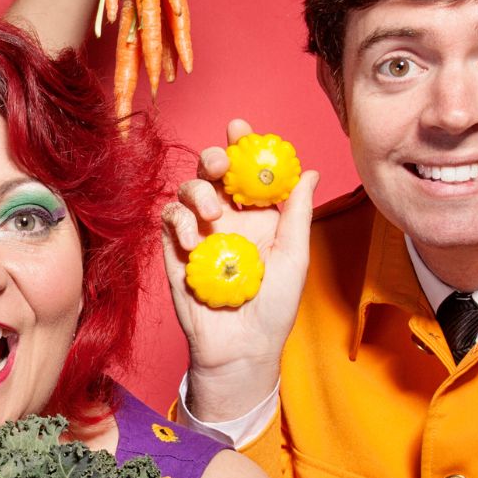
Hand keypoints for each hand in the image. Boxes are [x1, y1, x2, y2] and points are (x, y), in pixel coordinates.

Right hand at [162, 120, 317, 422]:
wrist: (240, 348)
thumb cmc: (274, 309)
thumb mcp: (294, 258)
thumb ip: (296, 214)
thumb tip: (308, 171)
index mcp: (259, 214)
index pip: (249, 169)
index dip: (243, 144)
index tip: (241, 128)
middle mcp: (228, 217)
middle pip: (213, 170)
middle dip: (214, 158)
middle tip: (221, 165)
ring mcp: (199, 231)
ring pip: (188, 188)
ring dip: (198, 192)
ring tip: (212, 217)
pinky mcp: (175, 249)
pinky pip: (169, 219)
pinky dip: (178, 220)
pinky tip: (193, 240)